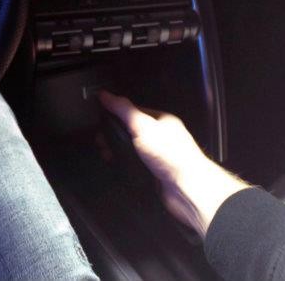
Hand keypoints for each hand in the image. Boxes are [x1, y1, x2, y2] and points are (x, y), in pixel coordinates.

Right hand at [98, 91, 248, 237]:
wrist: (185, 189)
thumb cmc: (171, 154)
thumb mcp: (143, 125)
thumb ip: (124, 109)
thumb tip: (106, 95)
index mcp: (161, 120)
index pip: (133, 110)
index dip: (115, 112)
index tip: (99, 116)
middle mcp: (159, 137)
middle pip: (129, 130)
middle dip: (113, 134)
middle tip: (100, 139)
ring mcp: (156, 155)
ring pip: (129, 148)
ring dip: (116, 151)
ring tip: (105, 153)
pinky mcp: (152, 173)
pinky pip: (132, 164)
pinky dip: (122, 164)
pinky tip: (116, 164)